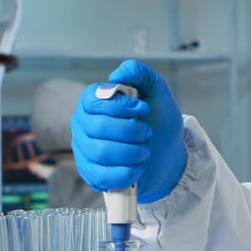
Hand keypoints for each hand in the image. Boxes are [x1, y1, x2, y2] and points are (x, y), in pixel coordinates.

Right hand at [70, 60, 187, 202]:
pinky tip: (137, 168)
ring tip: (145, 151)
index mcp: (93, 102)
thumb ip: (140, 74)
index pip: (94, 101)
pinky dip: (125, 173)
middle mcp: (83, 124)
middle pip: (97, 127)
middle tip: (148, 132)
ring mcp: (84, 150)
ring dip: (131, 152)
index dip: (120, 106)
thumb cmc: (158, 121)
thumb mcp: (156, 92)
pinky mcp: (91, 174)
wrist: (168, 155)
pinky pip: (101, 176)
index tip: (144, 108)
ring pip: (100, 153)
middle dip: (131, 131)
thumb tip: (118, 74)